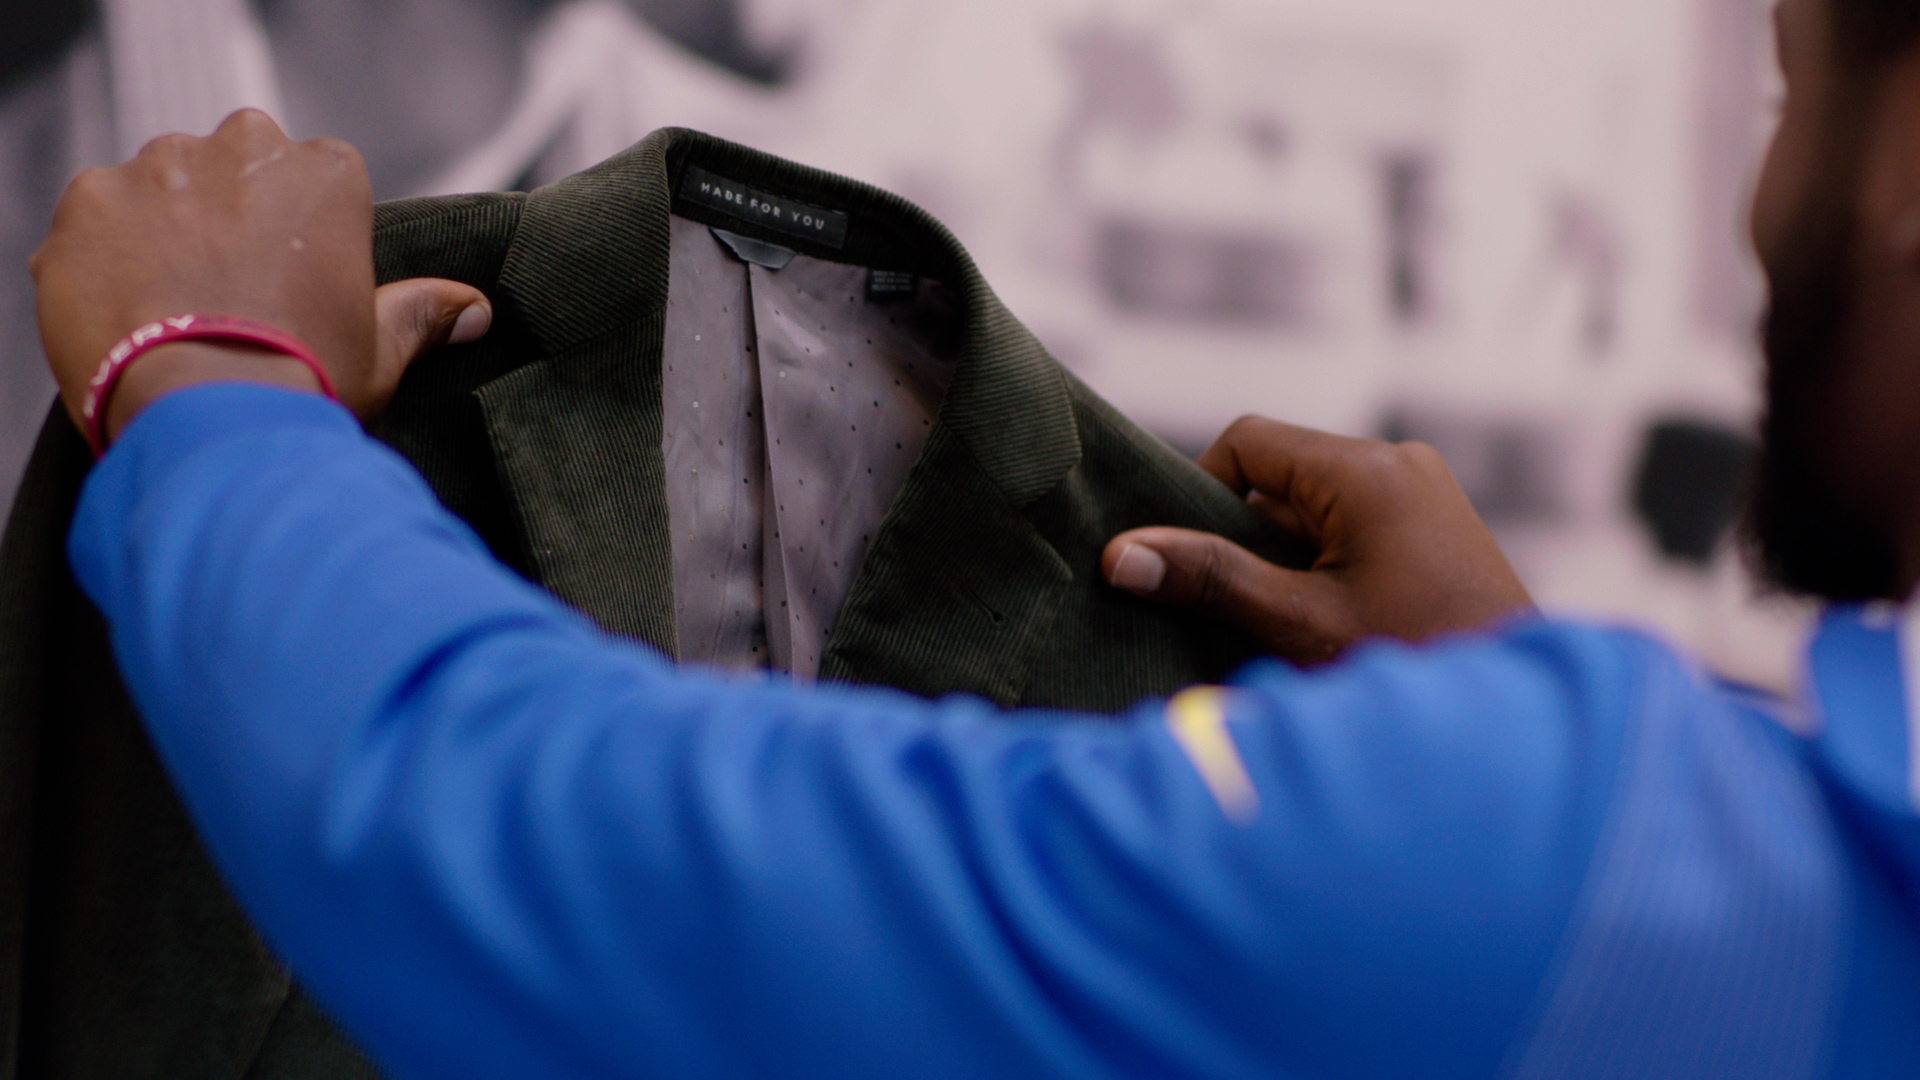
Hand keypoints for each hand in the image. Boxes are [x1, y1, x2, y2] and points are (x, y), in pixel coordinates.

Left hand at [30, 108, 489, 440]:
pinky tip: (126, 318)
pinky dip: (105, 259)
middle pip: (233, 166)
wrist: (211, 419)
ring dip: (164, 232)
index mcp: (326, 173)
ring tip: (173, 312)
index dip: (302, 231)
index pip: (315, 176)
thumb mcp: (380, 353)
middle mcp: (243, 148)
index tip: (292, 279)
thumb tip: (474, 310)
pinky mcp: (89, 202)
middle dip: (230, 215)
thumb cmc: (308, 383)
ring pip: (159, 188)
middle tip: (232, 295)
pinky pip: (97, 221)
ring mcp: (158, 169)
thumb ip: (422, 315)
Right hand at [1102, 416, 1534, 663]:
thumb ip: (1210, 579)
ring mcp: (1424, 498)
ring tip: (1281, 630)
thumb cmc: (1415, 666)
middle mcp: (1400, 466)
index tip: (1185, 560)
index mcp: (1368, 470)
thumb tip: (1120, 554)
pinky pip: (1349, 533)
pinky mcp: (1434, 534)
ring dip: (1280, 564)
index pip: (1248, 443)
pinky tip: (1318, 632)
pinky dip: (1318, 573)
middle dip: (1242, 540)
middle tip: (1227, 607)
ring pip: (1312, 512)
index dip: (1199, 493)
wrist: (1520, 727)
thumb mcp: (1299, 624)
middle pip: (1278, 478)